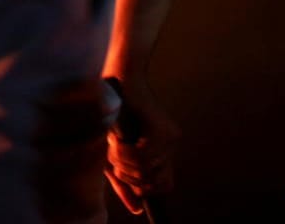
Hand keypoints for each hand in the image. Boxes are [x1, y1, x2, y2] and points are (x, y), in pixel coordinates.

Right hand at [106, 77, 177, 213]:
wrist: (118, 76)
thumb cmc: (113, 110)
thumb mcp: (116, 153)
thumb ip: (124, 181)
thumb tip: (137, 209)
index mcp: (164, 148)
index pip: (165, 186)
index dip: (143, 188)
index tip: (123, 175)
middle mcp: (171, 143)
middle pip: (155, 182)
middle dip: (129, 176)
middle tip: (114, 156)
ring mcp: (168, 136)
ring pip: (147, 170)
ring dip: (123, 162)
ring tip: (113, 145)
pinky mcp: (160, 128)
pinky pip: (144, 156)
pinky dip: (124, 152)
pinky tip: (116, 140)